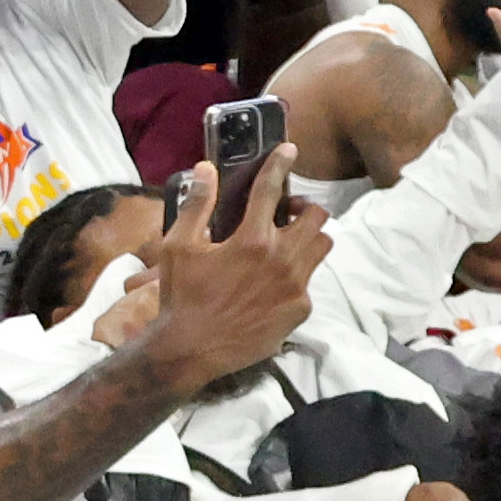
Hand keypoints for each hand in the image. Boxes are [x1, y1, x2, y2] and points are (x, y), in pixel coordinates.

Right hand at [116, 147, 316, 386]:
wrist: (191, 350)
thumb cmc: (181, 296)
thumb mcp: (178, 247)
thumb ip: (197, 205)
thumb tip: (206, 169)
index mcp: (252, 239)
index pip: (272, 189)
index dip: (280, 164)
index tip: (289, 150)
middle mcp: (282, 259)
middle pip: (317, 218)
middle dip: (305, 209)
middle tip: (286, 214)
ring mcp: (295, 287)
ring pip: (322, 247)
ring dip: (308, 238)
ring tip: (287, 244)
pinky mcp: (299, 310)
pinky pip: (309, 284)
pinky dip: (296, 277)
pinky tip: (273, 285)